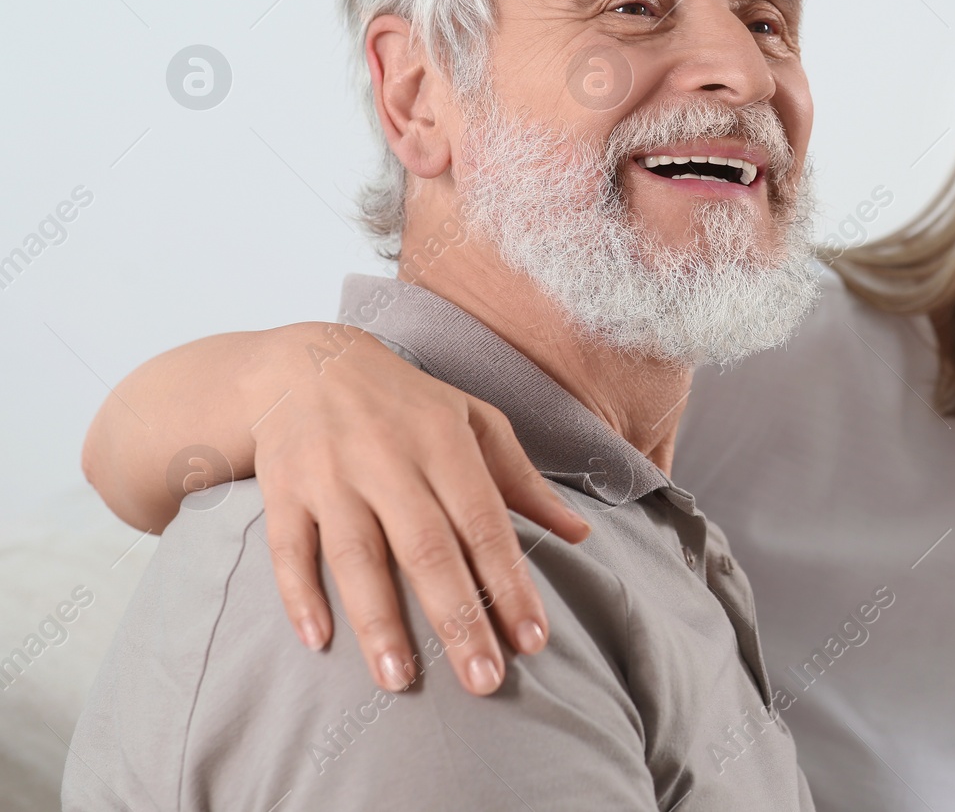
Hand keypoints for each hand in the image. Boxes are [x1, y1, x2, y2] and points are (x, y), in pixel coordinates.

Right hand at [246, 323, 590, 695]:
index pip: (485, 524)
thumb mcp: (476, 423)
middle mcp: (389, 459)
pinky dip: (299, 594)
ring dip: (378, 620)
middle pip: (427, 549)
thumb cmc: (409, 404)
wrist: (309, 364)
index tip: (533, 640)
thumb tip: (579, 534)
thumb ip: (523, 482)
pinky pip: (288, 548)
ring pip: (357, 555)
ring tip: (399, 679)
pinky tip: (318, 641)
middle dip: (457, 619)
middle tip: (483, 681)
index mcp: (445, 443)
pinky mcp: (282, 489)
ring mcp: (331, 475)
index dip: (509, 583)